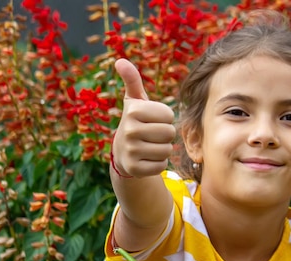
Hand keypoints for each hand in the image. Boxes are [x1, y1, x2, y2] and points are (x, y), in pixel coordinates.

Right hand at [112, 58, 175, 177]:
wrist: (122, 152)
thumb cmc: (136, 121)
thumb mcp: (134, 101)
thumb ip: (132, 80)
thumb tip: (120, 60)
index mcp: (133, 111)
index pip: (169, 115)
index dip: (165, 118)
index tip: (153, 119)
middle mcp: (129, 130)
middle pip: (170, 133)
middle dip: (166, 134)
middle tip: (153, 134)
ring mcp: (131, 151)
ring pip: (167, 150)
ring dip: (163, 149)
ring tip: (150, 145)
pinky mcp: (135, 169)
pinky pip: (161, 165)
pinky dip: (158, 163)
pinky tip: (147, 158)